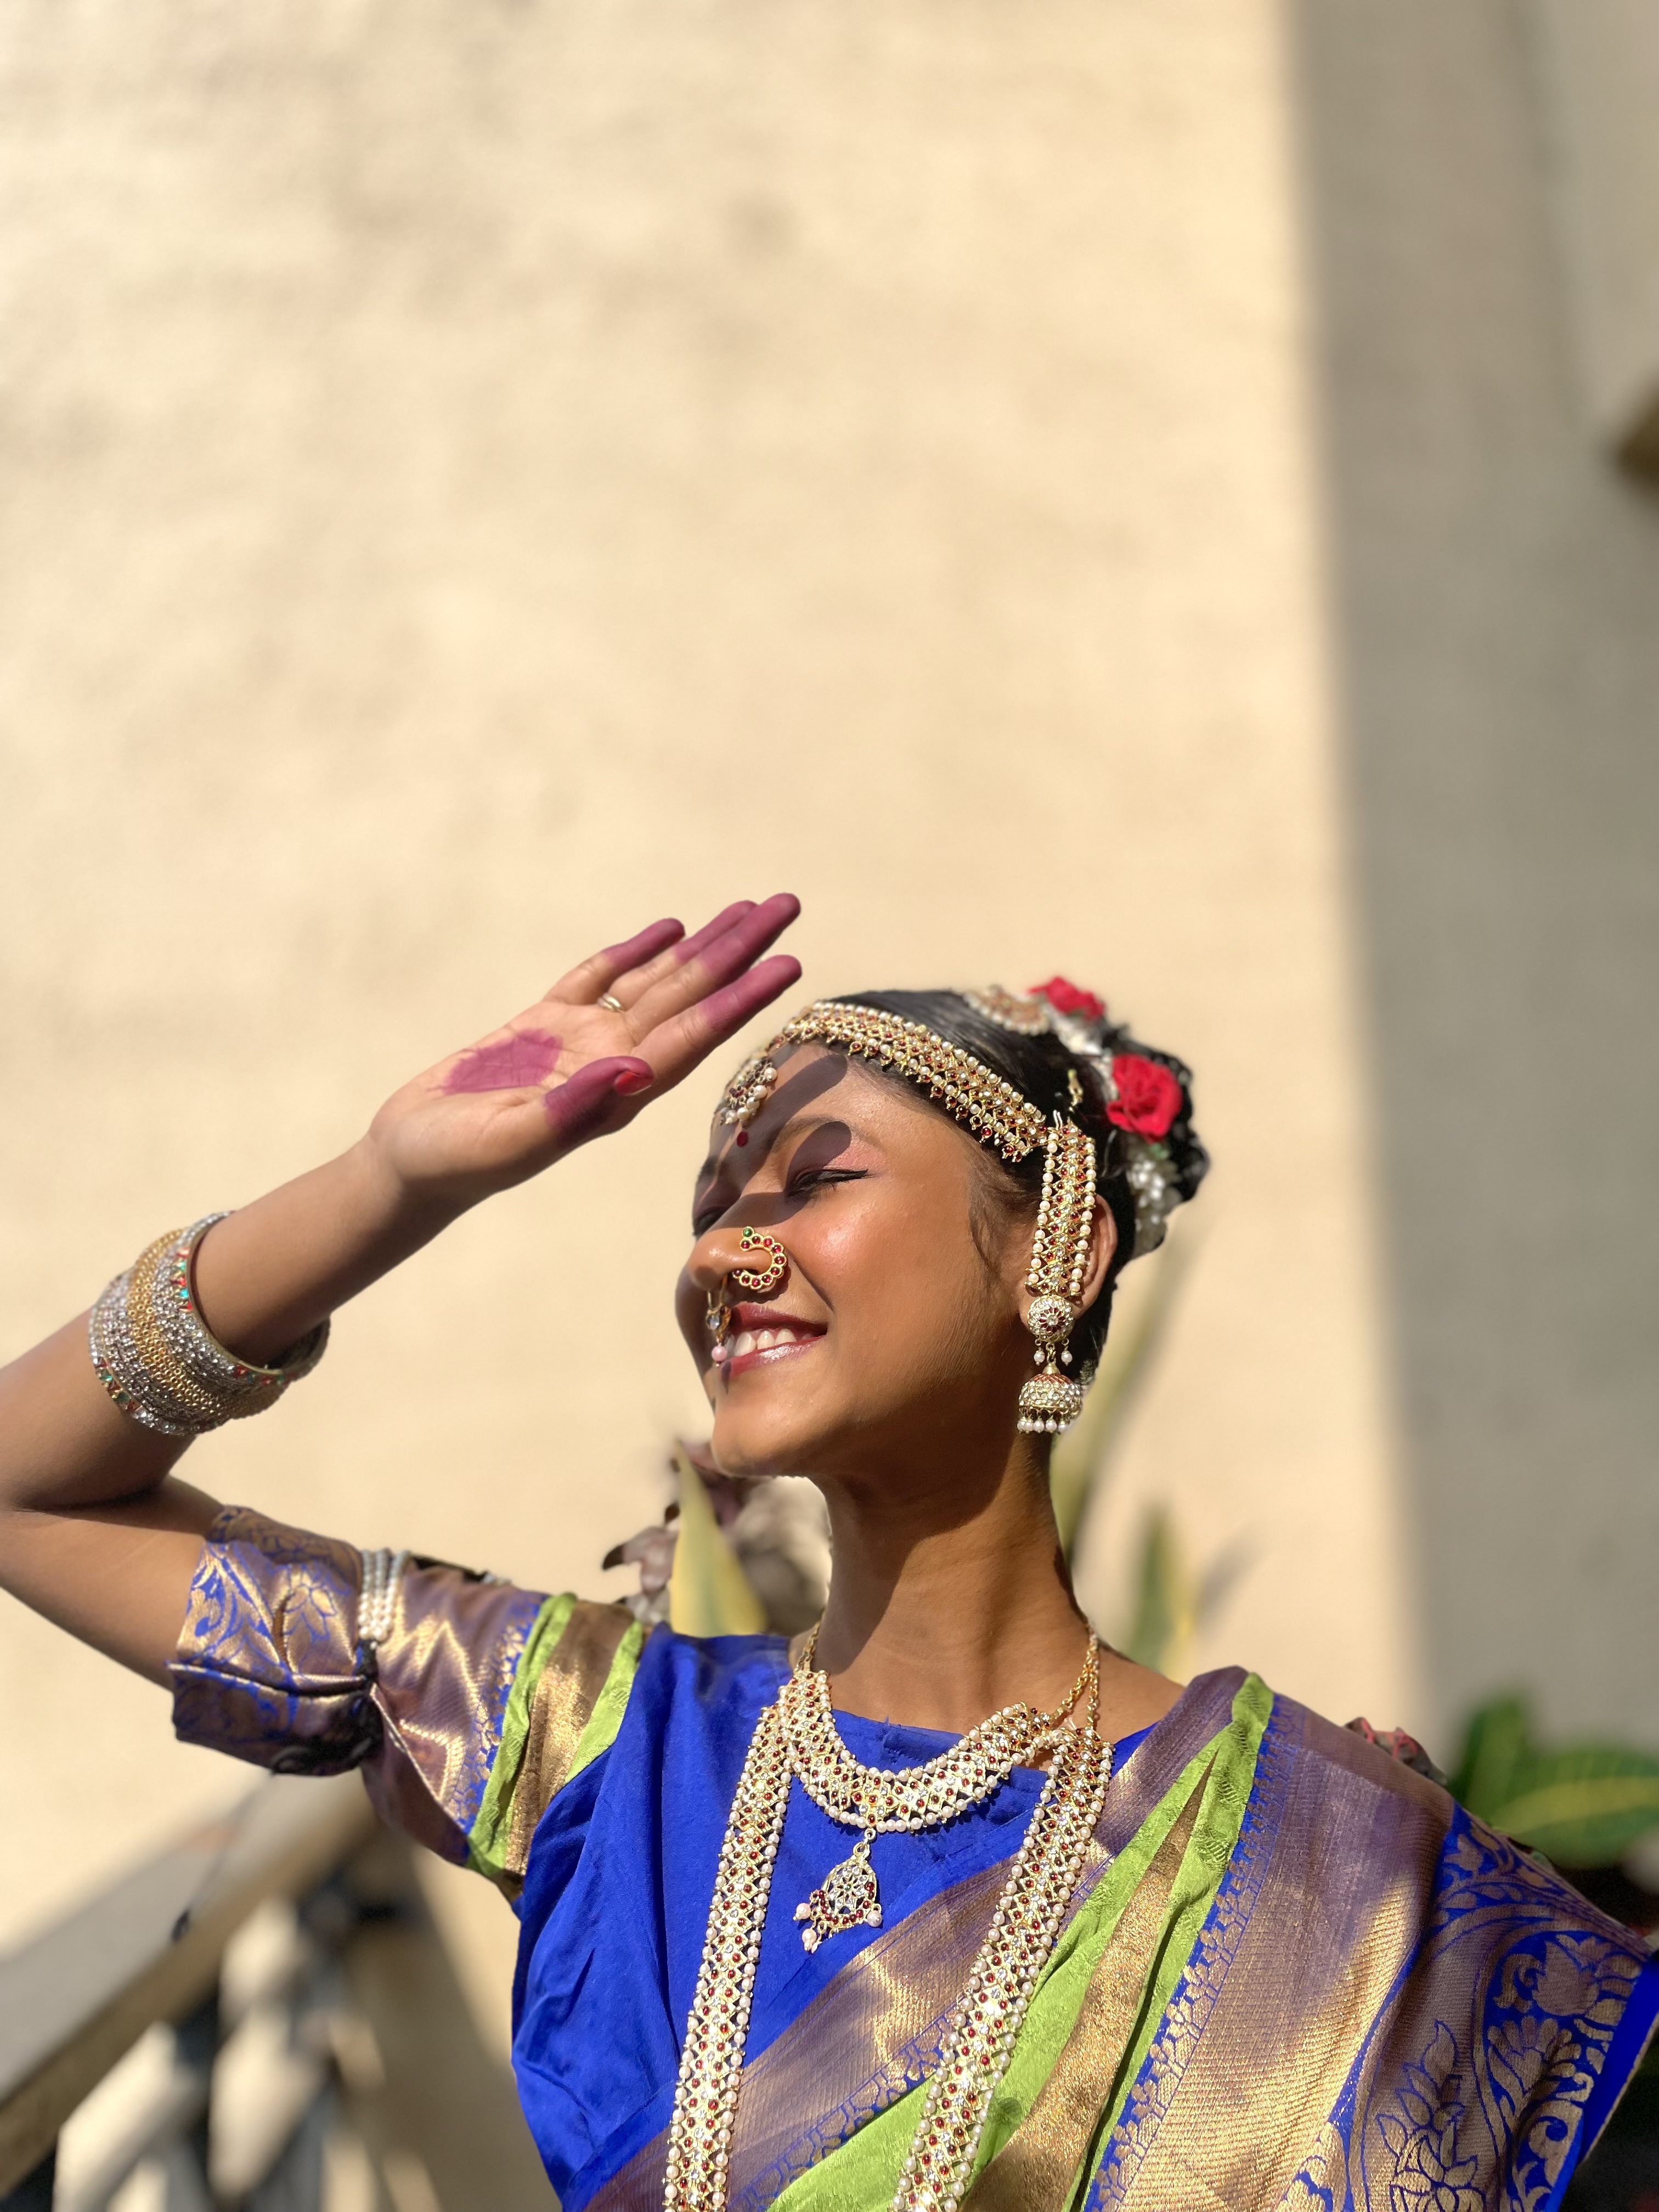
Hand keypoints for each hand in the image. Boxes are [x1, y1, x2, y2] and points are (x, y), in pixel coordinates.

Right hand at [366, 896, 801, 1208]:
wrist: (410, 1162)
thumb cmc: (456, 1163)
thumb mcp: (510, 1141)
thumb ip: (571, 1110)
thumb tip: (635, 1073)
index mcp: (617, 1095)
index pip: (693, 1038)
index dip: (742, 999)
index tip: (788, 963)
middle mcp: (613, 1065)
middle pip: (691, 997)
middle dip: (741, 951)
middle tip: (787, 904)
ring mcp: (581, 1043)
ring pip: (657, 982)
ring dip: (705, 947)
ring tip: (749, 907)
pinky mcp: (543, 1025)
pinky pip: (600, 979)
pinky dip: (636, 952)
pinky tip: (671, 929)